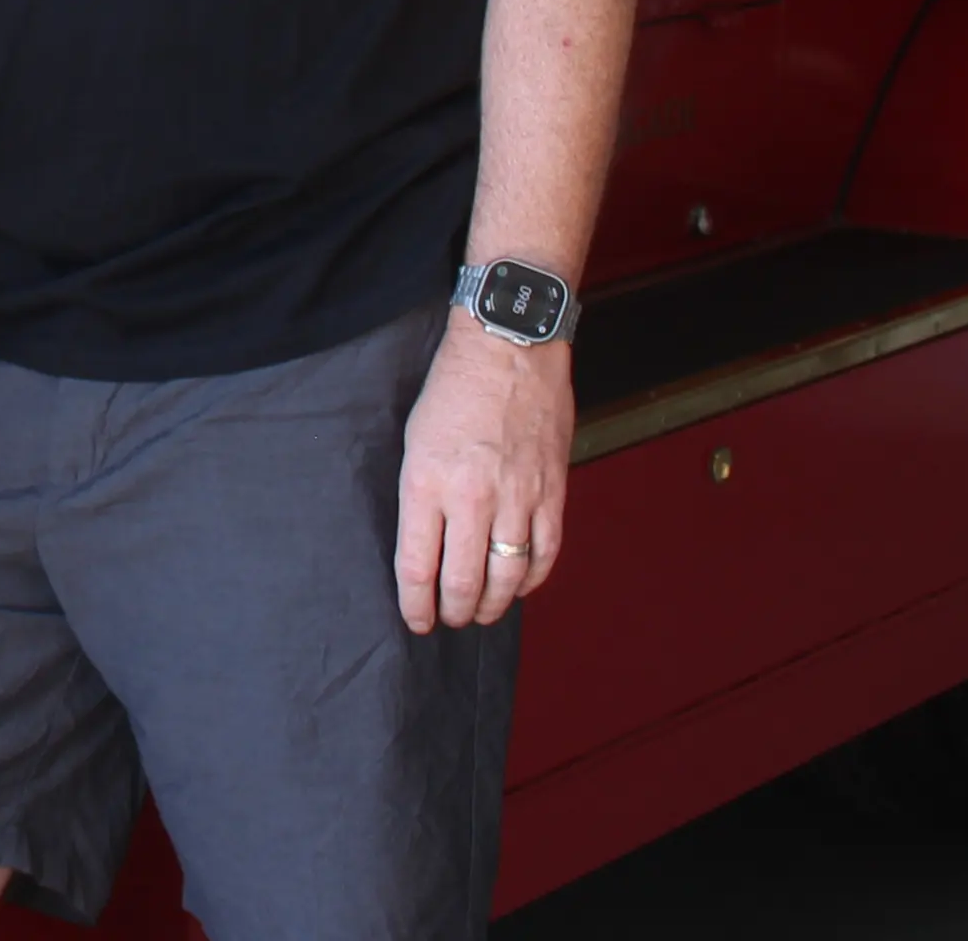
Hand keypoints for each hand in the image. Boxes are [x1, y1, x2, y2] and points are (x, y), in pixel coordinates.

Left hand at [394, 316, 575, 632]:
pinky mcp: (553, 491)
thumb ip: (421, 497)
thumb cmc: (452, 389)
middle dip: (454, 612)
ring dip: (492, 604)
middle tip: (448, 620)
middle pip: (463, 582)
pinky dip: (530, 579)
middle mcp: (473, 497)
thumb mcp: (415, 441)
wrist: (508, 347)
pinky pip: (545, 554)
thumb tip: (426, 548)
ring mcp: (519, 497)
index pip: (418, 566)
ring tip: (480, 612)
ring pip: (506, 577)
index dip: (416, 604)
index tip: (415, 620)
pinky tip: (517, 586)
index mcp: (427, 483)